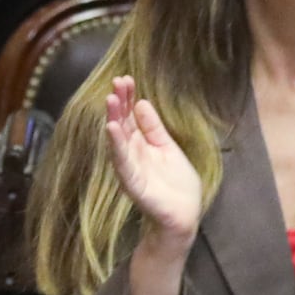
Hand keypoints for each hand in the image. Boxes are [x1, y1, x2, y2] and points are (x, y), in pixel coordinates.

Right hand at [102, 78, 203, 246]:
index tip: (125, 79)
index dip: (127, 98)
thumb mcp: (167, 147)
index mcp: (141, 144)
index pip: (130, 117)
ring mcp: (130, 168)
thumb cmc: (177, 184)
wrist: (184, 215)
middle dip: (118, 103)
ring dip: (113, 119)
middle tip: (116, 82)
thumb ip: (154, 127)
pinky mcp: (133, 183)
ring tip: (110, 99)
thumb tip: (141, 102)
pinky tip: (112, 128)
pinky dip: (116, 145)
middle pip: (122, 124)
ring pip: (118, 140)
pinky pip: (122, 161)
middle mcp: (132, 154)